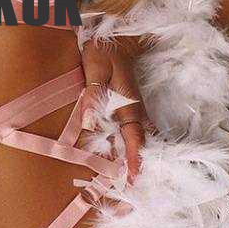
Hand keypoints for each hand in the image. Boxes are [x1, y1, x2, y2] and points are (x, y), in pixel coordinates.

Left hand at [81, 35, 156, 183]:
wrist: (110, 39)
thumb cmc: (102, 54)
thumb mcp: (95, 72)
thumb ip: (93, 97)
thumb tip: (91, 123)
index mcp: (128, 105)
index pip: (135, 138)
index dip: (135, 158)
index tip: (133, 178)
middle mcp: (132, 110)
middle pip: (137, 142)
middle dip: (136, 164)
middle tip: (131, 188)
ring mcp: (129, 108)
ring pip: (133, 137)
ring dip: (130, 156)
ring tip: (124, 179)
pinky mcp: (123, 106)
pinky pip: (126, 129)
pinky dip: (124, 143)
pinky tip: (116, 155)